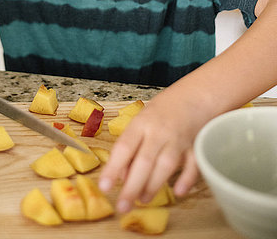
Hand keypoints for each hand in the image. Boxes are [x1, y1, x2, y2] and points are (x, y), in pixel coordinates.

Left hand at [98, 90, 203, 211]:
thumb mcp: (140, 122)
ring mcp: (178, 139)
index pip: (124, 147)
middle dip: (132, 186)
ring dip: (154, 185)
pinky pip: (193, 165)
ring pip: (166, 165)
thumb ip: (131, 146)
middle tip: (122, 206)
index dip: (113, 168)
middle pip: (144, 161)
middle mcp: (159, 131)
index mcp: (141, 123)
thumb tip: (120, 175)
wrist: (193, 95)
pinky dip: (187, 179)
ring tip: (142, 200)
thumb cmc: (161, 111)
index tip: (104, 187)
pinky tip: (178, 192)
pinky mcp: (196, 146)